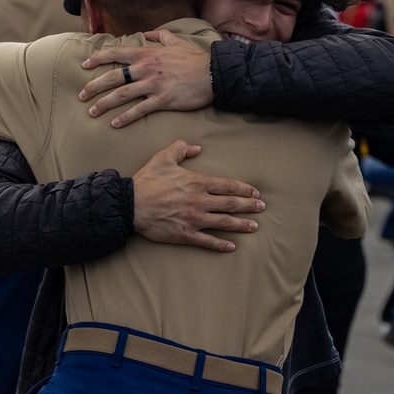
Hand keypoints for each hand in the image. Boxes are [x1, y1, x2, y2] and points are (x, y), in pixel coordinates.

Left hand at [79, 30, 212, 127]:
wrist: (212, 74)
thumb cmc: (194, 59)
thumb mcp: (176, 41)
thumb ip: (160, 36)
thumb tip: (150, 33)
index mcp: (147, 53)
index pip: (115, 54)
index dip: (97, 59)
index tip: (85, 65)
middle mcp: (146, 68)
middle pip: (112, 77)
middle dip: (93, 86)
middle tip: (82, 95)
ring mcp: (153, 84)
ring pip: (121, 95)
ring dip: (104, 104)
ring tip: (92, 112)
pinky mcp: (162, 100)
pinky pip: (139, 110)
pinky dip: (125, 117)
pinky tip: (115, 123)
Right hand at [132, 140, 264, 251]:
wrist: (131, 204)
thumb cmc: (147, 181)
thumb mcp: (163, 157)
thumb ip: (181, 148)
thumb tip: (196, 148)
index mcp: (197, 183)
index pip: (227, 186)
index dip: (243, 189)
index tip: (255, 192)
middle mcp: (199, 201)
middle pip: (231, 204)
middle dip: (249, 206)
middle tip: (262, 208)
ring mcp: (194, 219)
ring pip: (224, 222)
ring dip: (241, 225)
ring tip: (254, 226)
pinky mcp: (185, 234)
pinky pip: (207, 241)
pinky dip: (221, 244)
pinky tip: (232, 246)